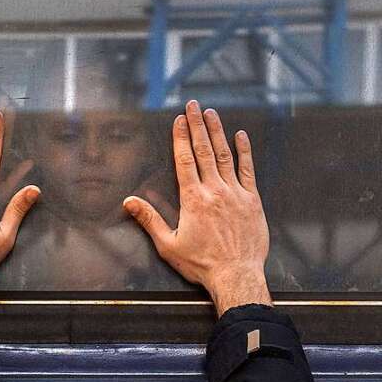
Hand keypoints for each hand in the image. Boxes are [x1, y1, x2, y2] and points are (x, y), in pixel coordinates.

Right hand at [124, 100, 271, 315]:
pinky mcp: (252, 200)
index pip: (184, 160)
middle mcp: (214, 191)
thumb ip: (149, 220)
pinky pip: (247, 170)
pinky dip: (243, 151)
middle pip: (204, 150)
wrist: (237, 276)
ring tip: (211, 113)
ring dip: (217, 132)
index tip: (179, 120)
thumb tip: (129, 202)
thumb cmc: (202, 264)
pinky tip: (240, 136)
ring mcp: (235, 193)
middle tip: (193, 105)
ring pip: (225, 155)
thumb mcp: (168, 245)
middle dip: (197, 125)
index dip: (181, 137)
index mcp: (193, 199)